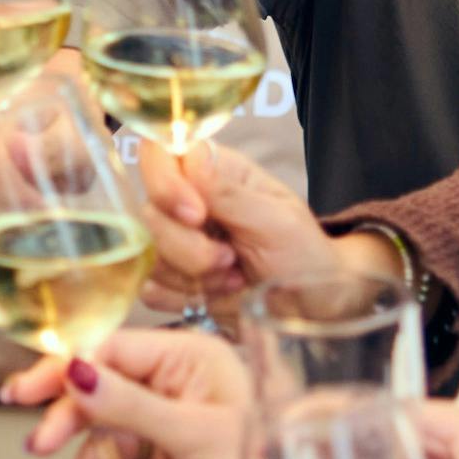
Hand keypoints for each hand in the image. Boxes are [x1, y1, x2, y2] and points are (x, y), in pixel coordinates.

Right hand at [0, 328, 254, 458]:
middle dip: (68, 428)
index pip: (108, 352)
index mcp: (185, 359)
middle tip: (40, 449)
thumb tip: (75, 373)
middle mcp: (173, 389)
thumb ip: (129, 404)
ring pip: (105, 446)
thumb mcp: (193, 431)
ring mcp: (168, 433)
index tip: (22, 392)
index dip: (62, 372)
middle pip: (99, 398)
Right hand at [129, 142, 382, 310]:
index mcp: (213, 172)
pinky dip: (182, 298)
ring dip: (190, 276)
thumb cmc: (303, 252)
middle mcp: (186, 202)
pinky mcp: (170, 280)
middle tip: (230, 260)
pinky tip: (215, 296)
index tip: (197, 216)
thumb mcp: (278, 220)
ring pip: (146, 254)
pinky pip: (149, 288)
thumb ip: (231, 194)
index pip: (159, 154)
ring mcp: (175, 242)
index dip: (166, 184)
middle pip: (147, 212)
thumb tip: (192, 157)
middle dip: (187, 247)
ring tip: (233, 278)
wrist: (313, 305)